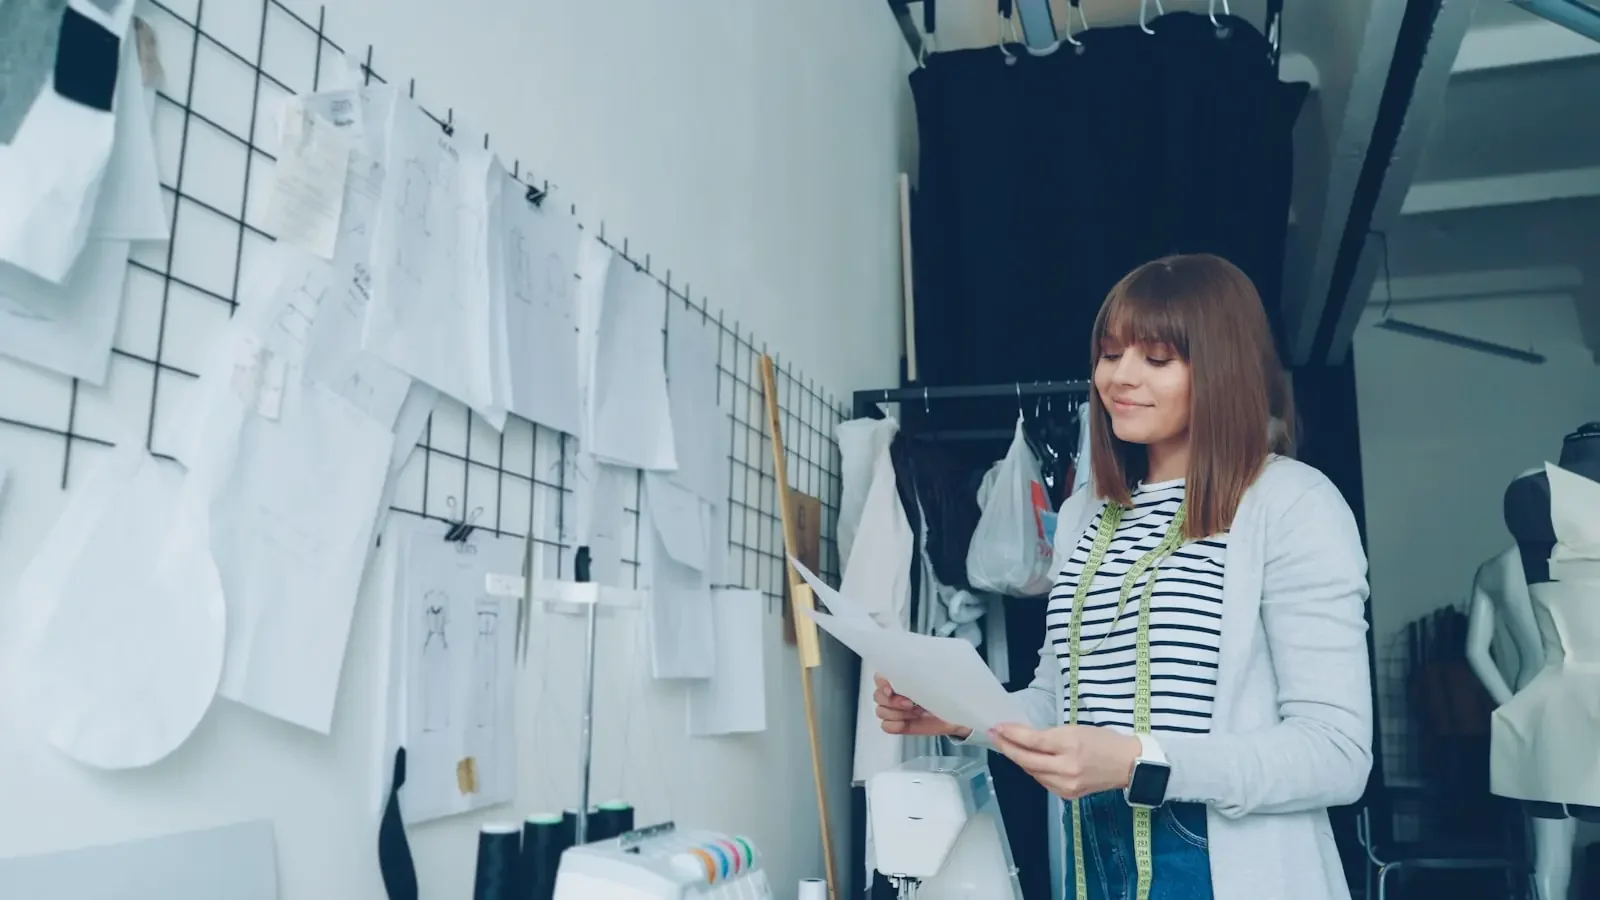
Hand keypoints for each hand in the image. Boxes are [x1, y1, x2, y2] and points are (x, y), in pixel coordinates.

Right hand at [873, 674, 971, 738]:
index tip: (892, 689)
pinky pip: (886, 726)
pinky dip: (895, 725)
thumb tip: (914, 671)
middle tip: (912, 703)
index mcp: (902, 676)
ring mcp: (896, 710)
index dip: (882, 683)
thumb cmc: (949, 692)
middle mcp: (896, 692)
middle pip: (877, 696)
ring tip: (916, 712)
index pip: (880, 677)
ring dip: (897, 713)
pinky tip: (907, 722)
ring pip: (881, 711)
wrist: (960, 713)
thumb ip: (924, 674)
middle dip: (893, 701)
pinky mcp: (901, 725)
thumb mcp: (939, 678)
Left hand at [990, 723, 1142, 799]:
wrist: (1129, 765)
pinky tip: (1029, 761)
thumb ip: (1050, 735)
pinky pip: (1043, 782)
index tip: (997, 727)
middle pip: (1027, 759)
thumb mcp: (1076, 729)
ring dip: (1019, 759)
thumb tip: (1024, 737)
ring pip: (1032, 772)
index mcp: (1070, 745)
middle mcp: (1066, 767)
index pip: (1032, 741)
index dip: (1011, 734)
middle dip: (1007, 747)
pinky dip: (1033, 771)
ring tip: (1009, 747)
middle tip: (995, 736)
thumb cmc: (1104, 741)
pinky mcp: (1068, 795)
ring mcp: (1067, 784)